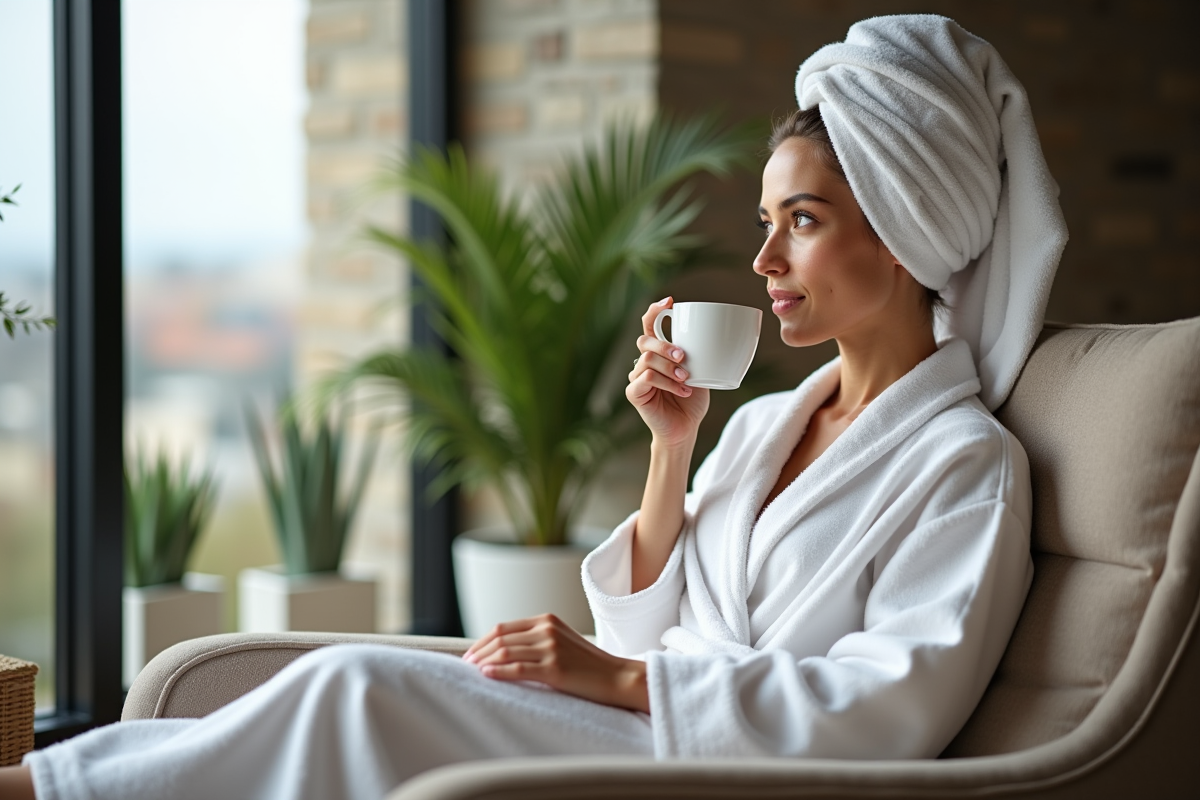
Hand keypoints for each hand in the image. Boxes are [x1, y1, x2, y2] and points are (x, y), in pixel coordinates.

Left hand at [463, 614, 648, 712]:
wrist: (616, 677)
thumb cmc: (587, 664)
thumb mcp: (561, 641)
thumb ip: (536, 639)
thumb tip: (503, 650)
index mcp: (546, 620)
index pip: (503, 627)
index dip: (483, 641)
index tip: (472, 653)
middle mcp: (547, 630)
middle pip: (501, 638)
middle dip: (479, 651)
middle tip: (466, 663)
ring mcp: (551, 648)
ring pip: (506, 652)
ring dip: (485, 662)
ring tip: (473, 670)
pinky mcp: (554, 668)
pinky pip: (518, 669)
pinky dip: (498, 672)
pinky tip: (487, 676)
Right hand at [626, 297, 709, 447]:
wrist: (686, 429)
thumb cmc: (692, 400)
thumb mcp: (700, 371)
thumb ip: (699, 354)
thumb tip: (718, 334)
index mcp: (659, 352)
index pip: (650, 325)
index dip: (655, 310)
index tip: (670, 301)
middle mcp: (644, 361)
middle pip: (645, 340)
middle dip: (665, 345)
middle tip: (684, 357)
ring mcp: (636, 376)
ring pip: (647, 359)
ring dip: (670, 367)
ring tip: (687, 379)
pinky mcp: (634, 392)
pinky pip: (646, 377)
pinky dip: (667, 383)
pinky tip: (682, 391)